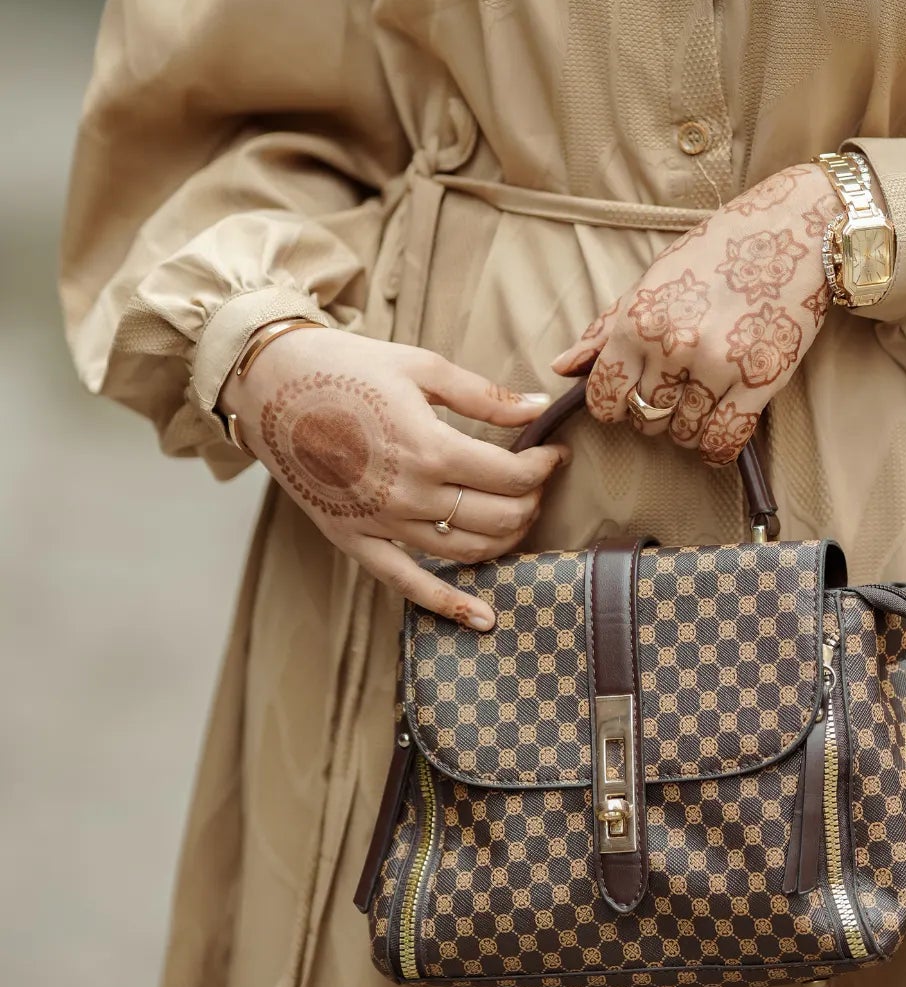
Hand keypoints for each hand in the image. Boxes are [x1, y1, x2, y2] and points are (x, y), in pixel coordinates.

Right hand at [218, 327, 569, 628]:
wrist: (271, 386)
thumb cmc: (346, 367)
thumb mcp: (421, 367)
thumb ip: (484, 396)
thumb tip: (538, 406)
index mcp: (430, 447)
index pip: (511, 476)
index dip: (544, 467)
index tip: (554, 454)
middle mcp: (409, 495)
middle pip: (498, 518)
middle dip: (531, 501)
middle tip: (536, 481)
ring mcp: (381, 524)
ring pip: (466, 551)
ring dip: (505, 539)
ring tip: (518, 514)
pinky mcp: (354, 541)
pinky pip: (407, 585)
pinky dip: (449, 605)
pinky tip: (483, 618)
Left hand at [549, 161, 841, 463]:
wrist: (793, 230)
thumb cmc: (719, 248)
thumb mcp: (653, 278)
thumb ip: (606, 327)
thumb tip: (562, 366)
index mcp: (640, 320)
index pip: (603, 396)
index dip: (610, 404)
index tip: (624, 399)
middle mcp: (675, 346)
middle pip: (645, 417)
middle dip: (651, 412)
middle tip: (670, 392)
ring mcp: (719, 366)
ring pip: (684, 432)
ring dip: (686, 428)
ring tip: (698, 403)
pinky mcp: (761, 380)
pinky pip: (726, 438)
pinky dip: (716, 448)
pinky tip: (715, 439)